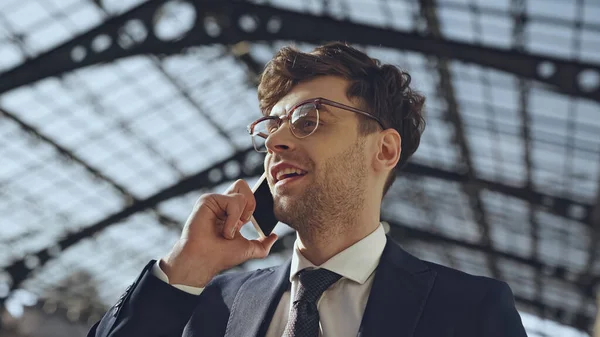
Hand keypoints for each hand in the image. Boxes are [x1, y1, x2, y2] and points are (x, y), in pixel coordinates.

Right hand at [159, 179, 277, 287]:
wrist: (204, 261)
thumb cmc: (221, 256)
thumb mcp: (248, 249)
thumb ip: (263, 244)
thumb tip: (274, 236)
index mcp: (232, 213)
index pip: (247, 195)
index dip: (254, 202)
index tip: (252, 219)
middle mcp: (223, 205)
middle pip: (243, 185)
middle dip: (251, 204)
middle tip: (243, 223)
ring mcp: (216, 201)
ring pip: (241, 193)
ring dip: (239, 216)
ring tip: (229, 232)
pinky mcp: (208, 200)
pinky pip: (232, 200)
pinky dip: (232, 219)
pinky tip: (223, 231)